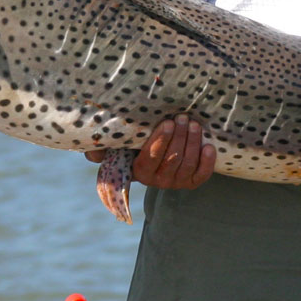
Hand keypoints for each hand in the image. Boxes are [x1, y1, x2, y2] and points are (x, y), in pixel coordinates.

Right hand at [85, 114, 214, 188]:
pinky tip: (208, 146)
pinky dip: (207, 161)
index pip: (150, 158)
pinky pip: (201, 175)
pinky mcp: (191, 182)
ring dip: (192, 143)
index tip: (167, 122)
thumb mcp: (119, 146)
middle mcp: (157, 181)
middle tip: (183, 117)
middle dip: (179, 137)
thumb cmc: (135, 145)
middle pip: (171, 159)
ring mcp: (175, 183)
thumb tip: (91, 153)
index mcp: (139, 172)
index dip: (160, 141)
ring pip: (187, 164)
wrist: (157, 156)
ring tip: (194, 125)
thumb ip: (104, 148)